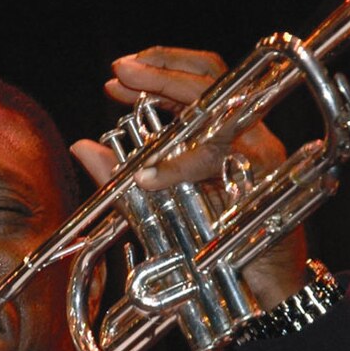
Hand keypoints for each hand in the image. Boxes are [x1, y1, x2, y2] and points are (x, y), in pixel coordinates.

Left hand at [68, 46, 311, 311]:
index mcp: (229, 132)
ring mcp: (260, 156)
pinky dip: (181, 166)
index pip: (202, 79)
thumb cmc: (221, 242)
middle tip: (120, 71)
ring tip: (129, 97)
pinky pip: (220, 164)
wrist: (268, 285)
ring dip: (172, 98)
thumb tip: (82, 146)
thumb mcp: (164, 202)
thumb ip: (128, 172)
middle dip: (162, 68)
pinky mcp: (261, 185)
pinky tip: (148, 174)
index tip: (120, 71)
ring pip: (219, 111)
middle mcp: (250, 135)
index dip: (161, 65)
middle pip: (213, 80)